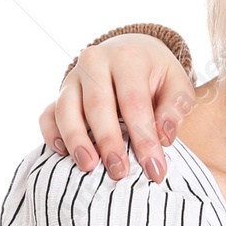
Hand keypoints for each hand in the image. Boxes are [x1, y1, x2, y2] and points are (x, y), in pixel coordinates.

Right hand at [38, 34, 196, 183]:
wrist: (131, 52)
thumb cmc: (157, 76)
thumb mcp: (177, 84)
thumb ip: (176, 108)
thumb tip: (164, 137)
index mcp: (128, 58)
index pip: (134, 102)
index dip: (144, 138)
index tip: (155, 169)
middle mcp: (95, 62)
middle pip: (97, 105)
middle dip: (108, 142)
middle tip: (120, 173)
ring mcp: (73, 78)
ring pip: (66, 109)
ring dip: (76, 140)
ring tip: (89, 167)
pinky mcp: (59, 92)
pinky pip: (48, 114)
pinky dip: (52, 135)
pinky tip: (63, 154)